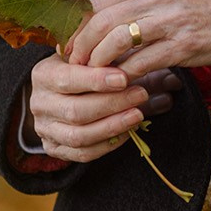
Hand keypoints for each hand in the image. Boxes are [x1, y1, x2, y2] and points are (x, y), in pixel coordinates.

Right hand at [27, 54, 181, 163]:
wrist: (58, 92)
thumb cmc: (84, 68)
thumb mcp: (96, 57)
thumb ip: (125, 61)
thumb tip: (172, 78)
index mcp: (43, 74)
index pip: (68, 78)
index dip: (96, 80)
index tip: (124, 77)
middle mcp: (39, 103)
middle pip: (76, 110)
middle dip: (112, 104)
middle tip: (141, 95)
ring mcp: (45, 129)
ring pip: (79, 135)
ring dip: (112, 126)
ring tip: (138, 115)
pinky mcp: (54, 148)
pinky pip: (82, 154)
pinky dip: (107, 144)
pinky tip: (128, 132)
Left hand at [67, 0, 210, 75]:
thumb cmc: (204, 7)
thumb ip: (133, 2)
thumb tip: (95, 22)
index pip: (96, 1)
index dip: (76, 27)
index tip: (68, 45)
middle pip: (99, 21)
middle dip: (80, 48)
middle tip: (73, 66)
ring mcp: (170, 19)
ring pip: (115, 40)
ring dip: (98, 63)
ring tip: (94, 77)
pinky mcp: (183, 44)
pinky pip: (141, 62)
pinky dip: (125, 76)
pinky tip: (122, 84)